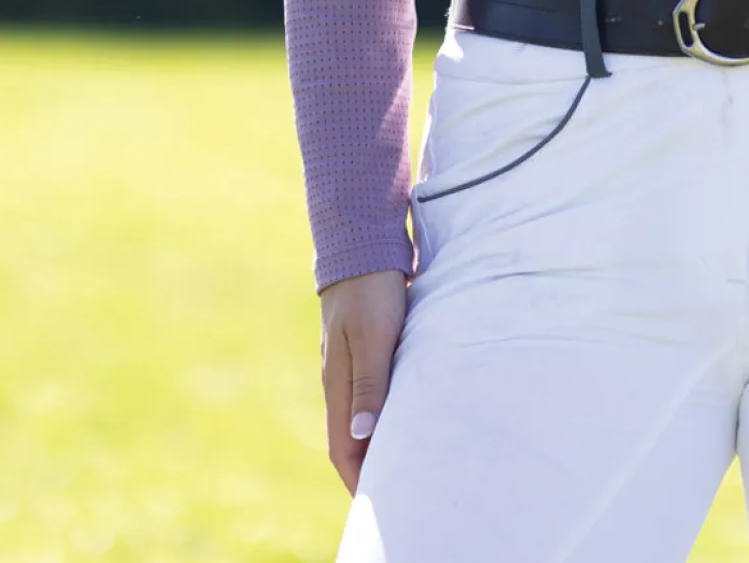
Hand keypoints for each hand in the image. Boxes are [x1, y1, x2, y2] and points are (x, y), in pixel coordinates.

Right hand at [319, 268, 408, 494]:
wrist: (363, 241)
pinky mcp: (369, 346)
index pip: (344, 450)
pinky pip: (376, 391)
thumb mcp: (373, 335)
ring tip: (408, 463)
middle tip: (398, 495)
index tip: (379, 508)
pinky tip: (409, 413)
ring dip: (381, 441)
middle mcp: (342, 379)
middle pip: (352, 440)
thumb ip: (370, 383)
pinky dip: (388, 412)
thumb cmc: (371, 288)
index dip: (360, 481)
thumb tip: (363, 438)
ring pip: (365, 415)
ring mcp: (353, 363)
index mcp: (339, 383)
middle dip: (370, 470)